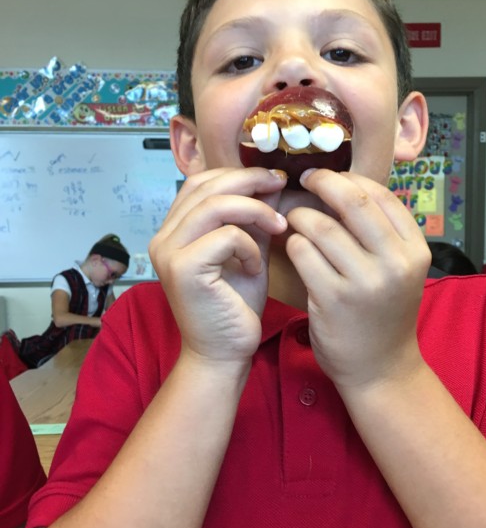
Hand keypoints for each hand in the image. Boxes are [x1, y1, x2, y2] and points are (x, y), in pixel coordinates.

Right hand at [149, 167, 287, 364]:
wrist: (224, 354)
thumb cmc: (236, 306)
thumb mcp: (249, 251)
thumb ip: (254, 219)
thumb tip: (273, 183)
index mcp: (175, 230)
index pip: (201, 182)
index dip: (237, 173)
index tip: (273, 180)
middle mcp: (163, 237)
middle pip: (206, 186)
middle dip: (249, 181)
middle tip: (280, 186)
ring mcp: (168, 252)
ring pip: (215, 205)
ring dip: (255, 211)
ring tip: (278, 227)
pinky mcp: (182, 269)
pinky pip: (225, 236)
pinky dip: (250, 246)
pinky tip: (255, 267)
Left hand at [285, 169, 430, 389]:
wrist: (381, 369)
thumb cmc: (384, 315)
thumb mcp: (399, 272)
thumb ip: (382, 235)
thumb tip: (345, 186)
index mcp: (415, 251)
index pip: (382, 196)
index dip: (350, 177)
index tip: (330, 176)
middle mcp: (395, 264)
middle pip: (353, 202)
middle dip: (322, 182)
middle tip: (304, 180)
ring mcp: (365, 282)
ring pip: (321, 226)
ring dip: (301, 217)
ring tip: (295, 220)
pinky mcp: (333, 299)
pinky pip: (303, 252)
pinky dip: (293, 243)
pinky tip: (294, 248)